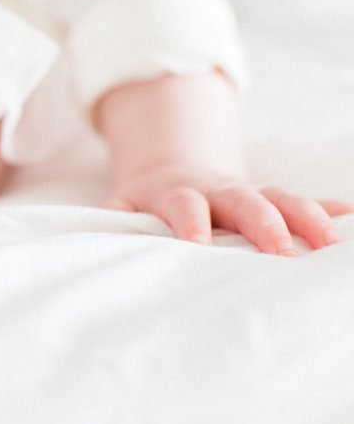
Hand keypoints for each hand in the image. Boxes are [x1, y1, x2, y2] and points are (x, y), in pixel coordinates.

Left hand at [104, 164, 353, 254]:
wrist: (170, 171)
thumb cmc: (146, 203)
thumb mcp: (123, 205)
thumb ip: (112, 218)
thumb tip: (94, 237)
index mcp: (175, 194)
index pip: (182, 204)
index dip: (189, 221)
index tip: (198, 242)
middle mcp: (216, 191)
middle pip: (242, 200)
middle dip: (262, 223)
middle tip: (280, 251)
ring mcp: (248, 194)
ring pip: (281, 197)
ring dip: (306, 216)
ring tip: (330, 241)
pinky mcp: (271, 201)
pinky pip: (304, 201)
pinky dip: (329, 210)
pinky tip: (350, 219)